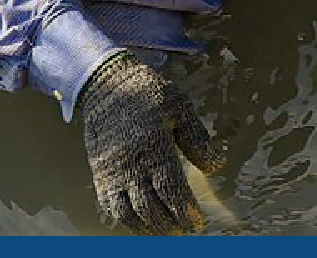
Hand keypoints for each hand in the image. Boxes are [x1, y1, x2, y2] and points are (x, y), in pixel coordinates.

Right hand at [78, 51, 226, 233]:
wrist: (106, 84)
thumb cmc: (147, 93)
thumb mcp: (179, 107)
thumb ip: (198, 139)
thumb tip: (217, 166)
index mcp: (153, 147)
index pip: (170, 189)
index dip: (185, 210)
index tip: (198, 221)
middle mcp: (130, 164)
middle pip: (149, 207)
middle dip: (170, 224)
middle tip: (186, 231)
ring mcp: (112, 171)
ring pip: (127, 212)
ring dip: (148, 228)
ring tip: (166, 232)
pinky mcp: (99, 173)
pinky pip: (109, 206)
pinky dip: (124, 221)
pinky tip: (140, 224)